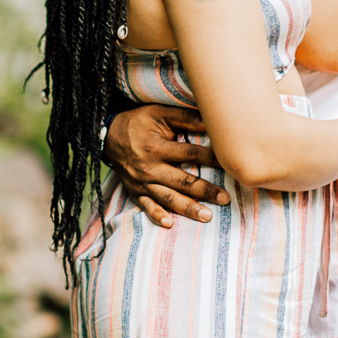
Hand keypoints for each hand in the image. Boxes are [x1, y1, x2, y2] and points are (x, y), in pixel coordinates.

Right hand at [105, 104, 229, 228]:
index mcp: (157, 147)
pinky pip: (146, 206)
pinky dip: (156, 215)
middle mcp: (149, 167)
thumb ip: (184, 117)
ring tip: (207, 216)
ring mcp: (142, 182)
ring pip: (168, 198)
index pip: (190, 154)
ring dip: (188, 208)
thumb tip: (210, 121)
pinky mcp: (135, 191)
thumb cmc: (138, 122)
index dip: (211, 159)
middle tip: (225, 198)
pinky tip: (169, 223)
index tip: (229, 165)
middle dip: (205, 191)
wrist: (107, 135)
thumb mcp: (159, 113)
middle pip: (182, 181)